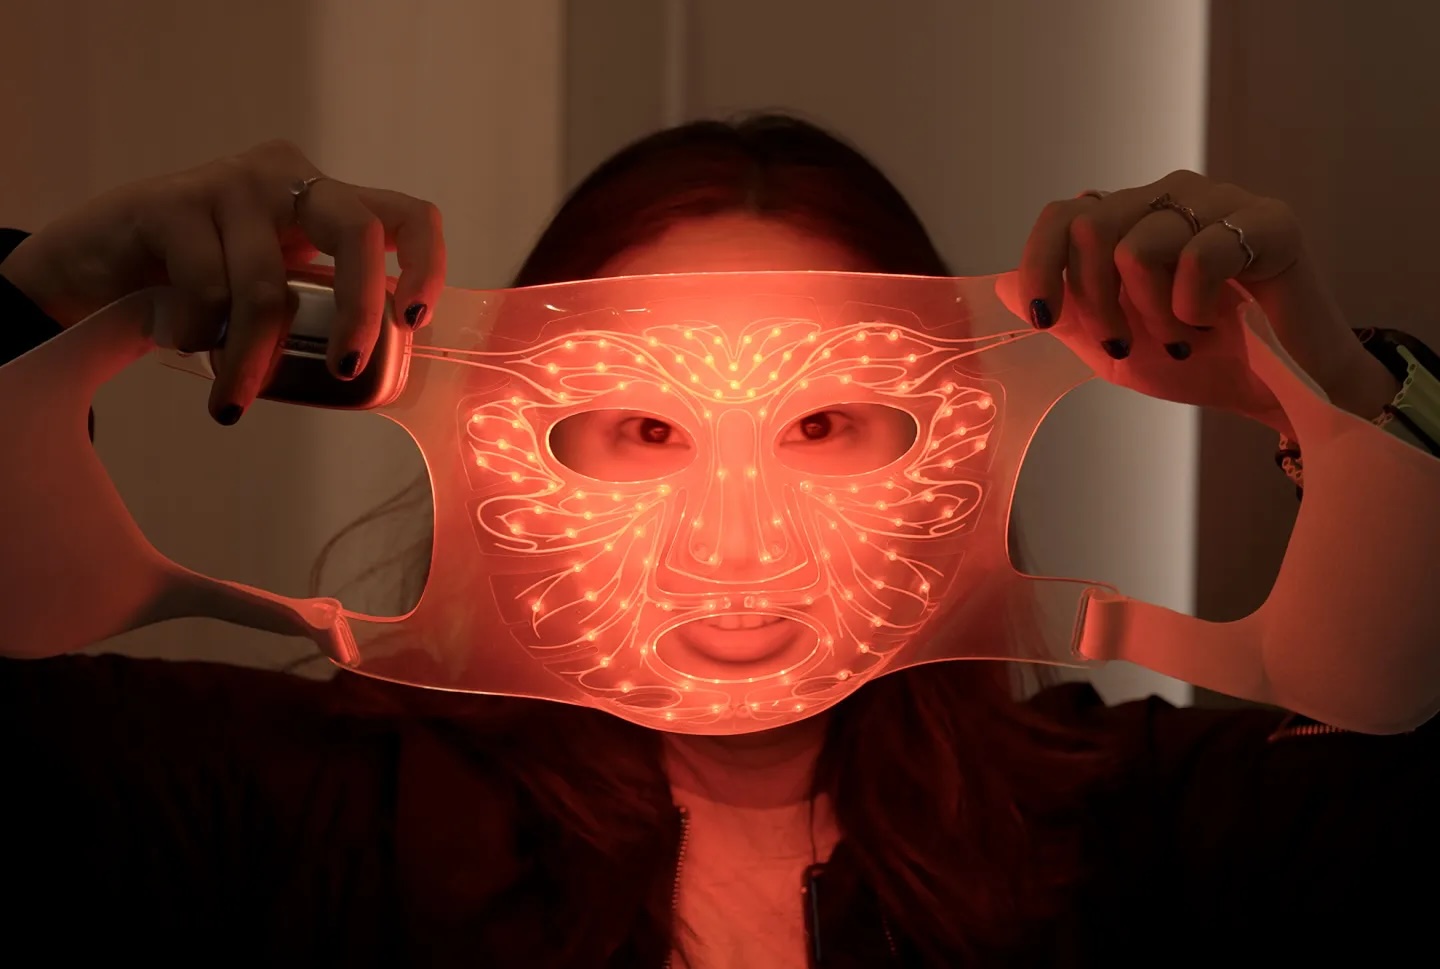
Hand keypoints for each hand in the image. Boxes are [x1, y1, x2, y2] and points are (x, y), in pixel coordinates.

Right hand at [0, 140, 446, 423]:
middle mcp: (287, 180)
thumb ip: (320, 312)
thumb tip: (379, 375)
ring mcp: (231, 184)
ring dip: (248, 362)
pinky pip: (205, 289)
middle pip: (358, 232)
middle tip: (342, 371)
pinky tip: (176, 338)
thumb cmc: (199, 288)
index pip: (405, 214)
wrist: (95, 266)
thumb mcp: (274, 294)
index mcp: (325, 202)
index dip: (427, 264)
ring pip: (266, 288)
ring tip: (230, 402)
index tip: (414, 320)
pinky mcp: (172, 202)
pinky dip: (195, 335)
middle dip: (359, 311)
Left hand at [1009, 170, 1397, 431]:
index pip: (1063, 215)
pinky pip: (1199, 256)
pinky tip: (1217, 322)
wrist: (1278, 391)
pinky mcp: (1269, 221)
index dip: (1039, 264)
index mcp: (1130, 220)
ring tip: (1181, 340)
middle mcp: (1169, 198)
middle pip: (1090, 227)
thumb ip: (1065, 317)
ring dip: (1151, 315)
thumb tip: (1001, 286)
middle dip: (1096, 303)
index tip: (1041, 317)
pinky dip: (1194, 307)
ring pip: (1138, 246)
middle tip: (1124, 345)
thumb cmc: (1200, 362)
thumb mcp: (1116, 350)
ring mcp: (1219, 202)